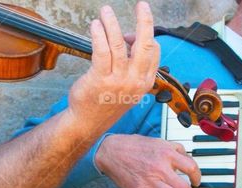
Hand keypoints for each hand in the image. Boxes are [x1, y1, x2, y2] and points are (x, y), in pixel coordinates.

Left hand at [66, 3, 159, 136]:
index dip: (144, 37)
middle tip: (141, 5)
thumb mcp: (128, 88)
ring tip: (105, 11)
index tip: (131, 33)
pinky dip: (99, 34)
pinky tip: (95, 25)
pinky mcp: (100, 79)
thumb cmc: (106, 103)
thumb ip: (133, 65)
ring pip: (118, 44)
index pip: (153, 52)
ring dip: (112, 23)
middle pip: (144, 44)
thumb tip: (129, 39)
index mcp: (144, 83)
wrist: (88, 123)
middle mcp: (134, 81)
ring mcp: (117, 81)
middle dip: (145, 21)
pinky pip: (101, 50)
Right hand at [96, 133, 201, 187]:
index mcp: (167, 153)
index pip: (191, 167)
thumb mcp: (158, 141)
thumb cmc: (135, 146)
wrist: (112, 151)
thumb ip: (174, 149)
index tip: (196, 181)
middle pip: (184, 187)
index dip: (197, 177)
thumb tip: (187, 158)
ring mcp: (150, 180)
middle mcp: (160, 167)